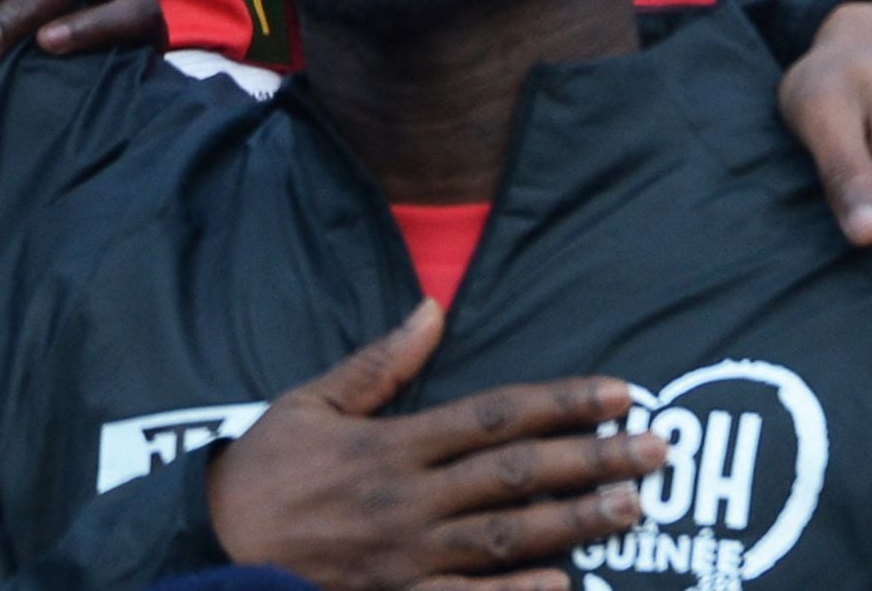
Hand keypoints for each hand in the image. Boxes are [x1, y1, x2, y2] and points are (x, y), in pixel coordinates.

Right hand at [205, 301, 664, 590]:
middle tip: (661, 448)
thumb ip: (378, 362)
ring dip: (575, 523)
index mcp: (392, 445)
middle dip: (593, 459)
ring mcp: (408, 559)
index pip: (495, 417)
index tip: (620, 394)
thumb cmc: (262, 473)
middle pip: (517, 475)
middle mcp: (409, 500)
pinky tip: (567, 586)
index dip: (562, 404)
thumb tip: (433, 309)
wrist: (210, 552)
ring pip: (506, 537)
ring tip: (634, 508)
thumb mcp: (309, 402)